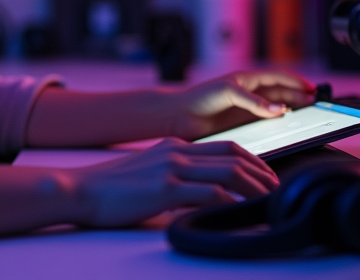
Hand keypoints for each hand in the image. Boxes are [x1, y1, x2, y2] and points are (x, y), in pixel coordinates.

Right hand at [70, 137, 277, 227]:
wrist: (80, 189)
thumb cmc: (110, 189)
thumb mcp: (148, 173)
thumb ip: (175, 177)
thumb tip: (201, 195)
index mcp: (173, 146)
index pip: (225, 147)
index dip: (253, 161)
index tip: (268, 177)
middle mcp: (176, 151)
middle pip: (233, 155)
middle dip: (263, 172)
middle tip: (279, 190)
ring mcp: (171, 168)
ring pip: (228, 171)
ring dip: (255, 187)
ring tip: (270, 201)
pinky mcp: (165, 189)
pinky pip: (210, 194)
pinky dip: (232, 203)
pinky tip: (242, 213)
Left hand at [170, 70, 315, 139]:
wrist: (180, 117)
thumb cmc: (199, 98)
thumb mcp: (228, 93)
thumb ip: (254, 102)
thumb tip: (279, 110)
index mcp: (247, 79)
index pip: (278, 78)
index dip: (296, 82)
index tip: (312, 89)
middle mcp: (250, 93)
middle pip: (282, 93)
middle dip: (299, 96)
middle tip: (316, 104)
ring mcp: (248, 108)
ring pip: (277, 107)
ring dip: (292, 110)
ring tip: (307, 115)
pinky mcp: (243, 123)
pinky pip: (267, 122)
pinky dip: (279, 124)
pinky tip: (286, 127)